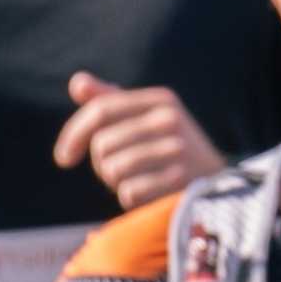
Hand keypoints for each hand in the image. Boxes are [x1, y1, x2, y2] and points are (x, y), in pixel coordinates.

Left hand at [53, 76, 221, 209]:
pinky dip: (131, 199)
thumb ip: (110, 102)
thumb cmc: (170, 149)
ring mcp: (177, 149)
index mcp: (160, 99)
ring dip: (116, 183)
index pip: (100, 110)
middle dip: (102, 165)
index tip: (63, 159)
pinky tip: (150, 194)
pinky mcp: (179, 180)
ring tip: (140, 180)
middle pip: (102, 144)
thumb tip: (77, 82)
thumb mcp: (145, 119)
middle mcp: (170, 119)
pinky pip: (128, 192)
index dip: (72, 135)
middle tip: (123, 171)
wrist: (217, 183)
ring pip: (112, 169)